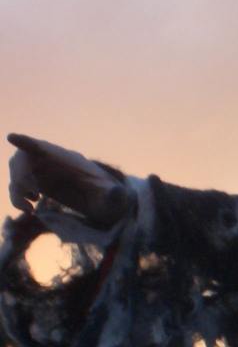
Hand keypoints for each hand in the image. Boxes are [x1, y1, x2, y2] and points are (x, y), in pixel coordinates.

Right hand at [7, 133, 129, 225]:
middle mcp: (51, 163)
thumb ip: (114, 194)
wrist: (104, 205)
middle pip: (22, 160)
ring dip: (17, 190)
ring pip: (16, 174)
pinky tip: (32, 209)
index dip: (27, 142)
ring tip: (31, 206)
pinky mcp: (38, 185)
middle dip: (20, 175)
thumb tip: (117, 191)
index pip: (44, 147)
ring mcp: (42, 173)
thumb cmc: (110, 198)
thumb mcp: (113, 197)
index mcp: (68, 160)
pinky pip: (17, 188)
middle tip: (34, 194)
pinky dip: (17, 198)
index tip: (12, 137)